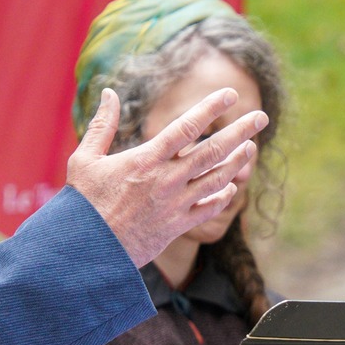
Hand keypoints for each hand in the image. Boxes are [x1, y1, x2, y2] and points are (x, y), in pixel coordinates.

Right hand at [66, 88, 263, 266]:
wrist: (87, 251)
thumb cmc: (83, 204)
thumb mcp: (86, 159)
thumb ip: (102, 125)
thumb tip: (109, 93)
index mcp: (146, 160)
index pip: (187, 127)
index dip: (211, 109)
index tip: (231, 94)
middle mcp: (166, 180)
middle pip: (213, 151)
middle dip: (241, 131)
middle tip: (261, 117)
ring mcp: (175, 205)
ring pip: (217, 180)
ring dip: (237, 162)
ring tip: (251, 147)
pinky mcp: (177, 227)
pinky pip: (209, 210)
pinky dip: (223, 197)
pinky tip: (232, 187)